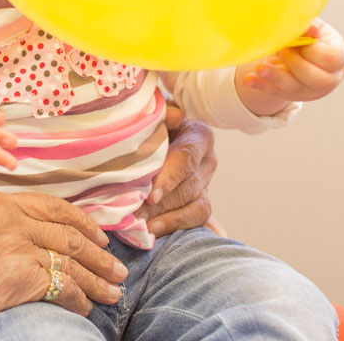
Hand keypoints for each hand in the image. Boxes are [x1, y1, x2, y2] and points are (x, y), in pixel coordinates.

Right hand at [0, 192, 127, 340]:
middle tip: (115, 265)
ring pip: (72, 260)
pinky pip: (63, 286)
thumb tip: (23, 242)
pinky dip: (80, 298)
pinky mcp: (21, 274)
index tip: (97, 235)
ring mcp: (16, 244)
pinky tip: (86, 307)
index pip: (48, 206)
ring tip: (113, 289)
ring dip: (97, 277)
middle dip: (97, 252)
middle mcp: (7, 216)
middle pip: (67, 232)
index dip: (80, 221)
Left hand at [137, 104, 217, 236]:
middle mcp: (208, 161)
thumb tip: (174, 117)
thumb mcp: (155, 113)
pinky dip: (175, 224)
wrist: (156, 132)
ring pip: (193, 204)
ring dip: (166, 217)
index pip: (187, 159)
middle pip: (188, 186)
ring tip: (142, 226)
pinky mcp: (200, 201)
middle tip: (136, 215)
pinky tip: (154, 231)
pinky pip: (195, 217)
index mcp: (199, 136)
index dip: (170, 178)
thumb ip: (163, 115)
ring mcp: (205, 183)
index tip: (152, 195)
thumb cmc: (152, 121)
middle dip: (161, 204)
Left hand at [234, 18, 343, 114]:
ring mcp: (311, 90)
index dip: (310, 51)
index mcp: (337, 58)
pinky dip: (261, 85)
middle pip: (314, 79)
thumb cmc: (311, 36)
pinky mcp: (293, 96)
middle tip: (278, 51)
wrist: (306, 54)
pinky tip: (248, 80)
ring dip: (275, 78)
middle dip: (294, 65)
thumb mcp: (313, 27)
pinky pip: (276, 92)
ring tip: (258, 68)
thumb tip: (310, 28)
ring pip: (294, 88)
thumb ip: (309, 26)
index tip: (294, 42)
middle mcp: (328, 78)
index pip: (328, 59)